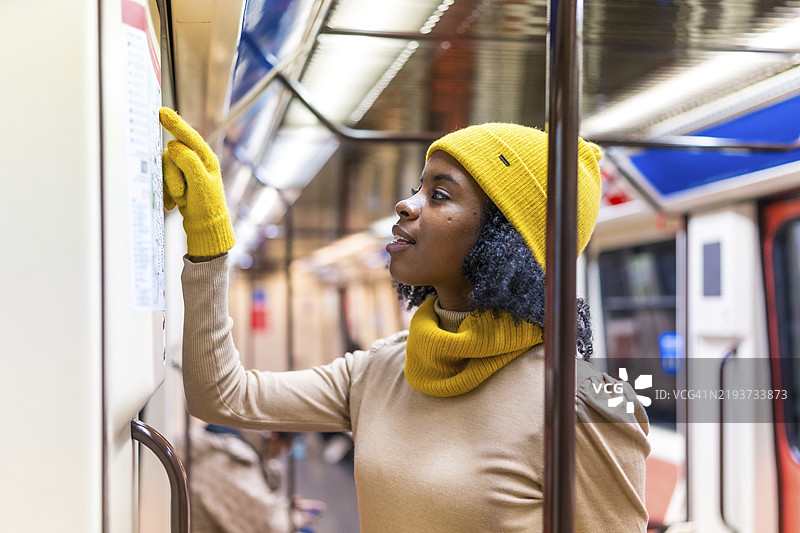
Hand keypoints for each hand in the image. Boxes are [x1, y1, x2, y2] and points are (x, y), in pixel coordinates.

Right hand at [160, 107, 235, 256]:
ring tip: (181, 199)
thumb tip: (173, 146)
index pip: (189, 137)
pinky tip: (174, 204)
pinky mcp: (177, 180)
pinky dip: (166, 192)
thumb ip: (188, 162)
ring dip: (170, 186)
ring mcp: (186, 171)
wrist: (205, 228)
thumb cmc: (207, 207)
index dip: (175, 124)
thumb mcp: (201, 184)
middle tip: (183, 193)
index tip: (161, 112)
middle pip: (171, 154)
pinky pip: (162, 178)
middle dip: (173, 175)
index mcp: (207, 158)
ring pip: (164, 167)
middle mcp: (196, 161)